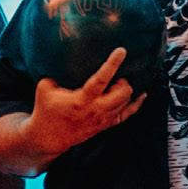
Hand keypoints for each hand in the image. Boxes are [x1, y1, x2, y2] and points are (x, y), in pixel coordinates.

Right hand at [23, 47, 142, 159]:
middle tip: (116, 76)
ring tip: (118, 83)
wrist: (48, 137)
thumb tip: (63, 58)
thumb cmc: (46, 111)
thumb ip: (56, 73)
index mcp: (81, 100)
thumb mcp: (45, 88)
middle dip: (123, 81)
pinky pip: (127, 115)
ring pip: (126, 102)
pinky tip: (142, 95)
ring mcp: (102, 119)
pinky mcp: (105, 125)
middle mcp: (95, 110)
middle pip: (122, 93)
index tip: (121, 51)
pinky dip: (136, 104)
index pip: (101, 79)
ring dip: (126, 90)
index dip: (112, 64)